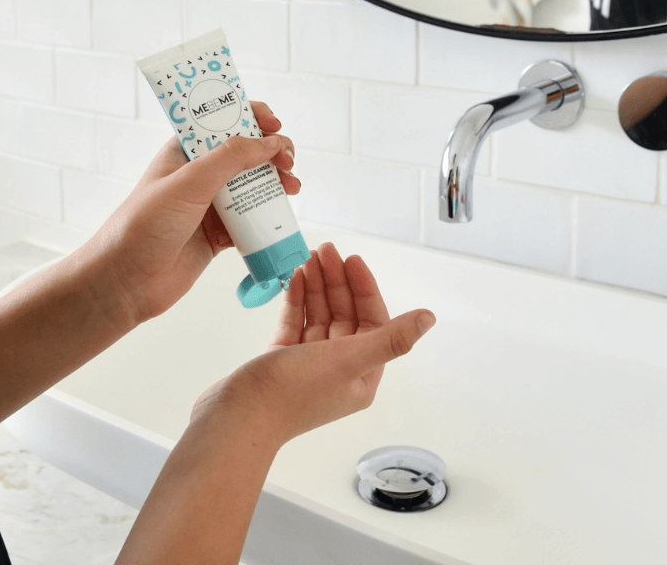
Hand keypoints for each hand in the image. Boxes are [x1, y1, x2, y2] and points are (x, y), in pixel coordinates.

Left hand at [93, 101, 298, 326]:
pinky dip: (269, 216)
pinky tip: (279, 216)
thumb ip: (230, 158)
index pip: (222, 120)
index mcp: (185, 150)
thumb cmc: (143, 224)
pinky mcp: (219, 234)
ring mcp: (210, 204)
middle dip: (272, 151)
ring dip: (276, 182)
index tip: (275, 123)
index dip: (251, 116)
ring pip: (253, 185)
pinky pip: (252, 219)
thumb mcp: (188, 182)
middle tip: (288, 161)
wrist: (125, 281)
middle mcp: (199, 173)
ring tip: (292, 187)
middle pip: (246, 152)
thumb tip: (270, 141)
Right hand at [192, 244, 433, 449]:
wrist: (237, 416)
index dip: (364, 288)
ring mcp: (308, 364)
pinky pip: (296, 321)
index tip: (352, 260)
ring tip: (308, 257)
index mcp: (361, 376)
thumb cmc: (291, 394)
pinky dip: (297, 299)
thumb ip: (390, 338)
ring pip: (320, 315)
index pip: (372, 321)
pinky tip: (295, 279)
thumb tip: (428, 319)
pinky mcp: (283, 358)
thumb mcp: (348, 360)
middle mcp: (338, 370)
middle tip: (326, 250)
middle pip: (345, 314)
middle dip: (337, 280)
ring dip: (317, 285)